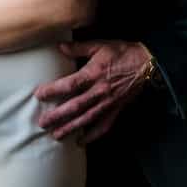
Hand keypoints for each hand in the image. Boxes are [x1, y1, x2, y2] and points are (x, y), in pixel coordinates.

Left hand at [34, 39, 151, 143]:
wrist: (148, 64)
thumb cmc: (122, 52)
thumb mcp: (99, 45)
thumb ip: (78, 47)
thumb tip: (60, 47)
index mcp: (94, 73)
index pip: (70, 85)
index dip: (53, 90)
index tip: (39, 95)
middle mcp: (100, 91)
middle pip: (75, 106)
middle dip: (58, 116)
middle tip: (42, 123)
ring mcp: (109, 103)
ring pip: (87, 119)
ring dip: (71, 128)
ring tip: (56, 136)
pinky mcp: (117, 109)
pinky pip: (104, 126)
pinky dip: (93, 135)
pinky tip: (81, 141)